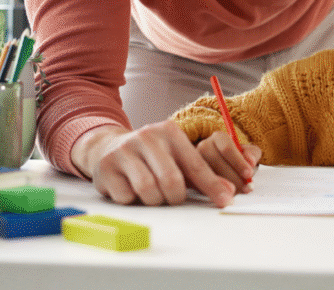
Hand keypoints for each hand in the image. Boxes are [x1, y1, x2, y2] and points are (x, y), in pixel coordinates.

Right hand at [71, 120, 244, 206]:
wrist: (107, 148)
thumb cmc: (150, 157)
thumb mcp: (175, 158)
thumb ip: (201, 175)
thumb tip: (227, 192)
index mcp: (169, 132)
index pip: (196, 164)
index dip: (212, 186)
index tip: (225, 201)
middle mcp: (147, 137)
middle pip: (171, 181)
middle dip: (174, 197)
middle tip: (170, 198)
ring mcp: (125, 150)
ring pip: (149, 191)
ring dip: (153, 200)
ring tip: (150, 192)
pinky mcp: (107, 167)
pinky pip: (127, 197)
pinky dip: (132, 200)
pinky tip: (129, 188)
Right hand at [196, 132, 261, 192]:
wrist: (223, 168)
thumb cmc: (236, 161)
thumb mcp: (248, 154)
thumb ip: (252, 154)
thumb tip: (250, 161)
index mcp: (219, 138)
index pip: (227, 147)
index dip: (239, 162)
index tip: (248, 173)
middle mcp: (204, 146)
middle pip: (216, 162)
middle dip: (234, 178)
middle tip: (244, 187)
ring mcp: (193, 161)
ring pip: (207, 174)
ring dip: (224, 187)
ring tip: (235, 191)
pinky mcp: (189, 175)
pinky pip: (199, 185)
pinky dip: (212, 193)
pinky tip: (222, 195)